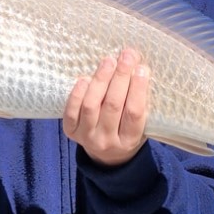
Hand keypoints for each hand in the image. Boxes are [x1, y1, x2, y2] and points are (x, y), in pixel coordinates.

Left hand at [63, 48, 149, 166]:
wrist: (106, 157)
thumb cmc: (127, 132)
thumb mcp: (143, 125)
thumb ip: (142, 103)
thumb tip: (139, 67)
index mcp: (129, 141)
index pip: (134, 114)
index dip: (138, 89)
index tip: (142, 68)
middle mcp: (107, 141)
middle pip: (113, 106)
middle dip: (121, 77)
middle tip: (127, 56)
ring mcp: (87, 137)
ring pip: (91, 106)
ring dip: (100, 80)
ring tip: (109, 61)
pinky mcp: (71, 132)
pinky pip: (71, 111)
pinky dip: (77, 93)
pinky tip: (86, 78)